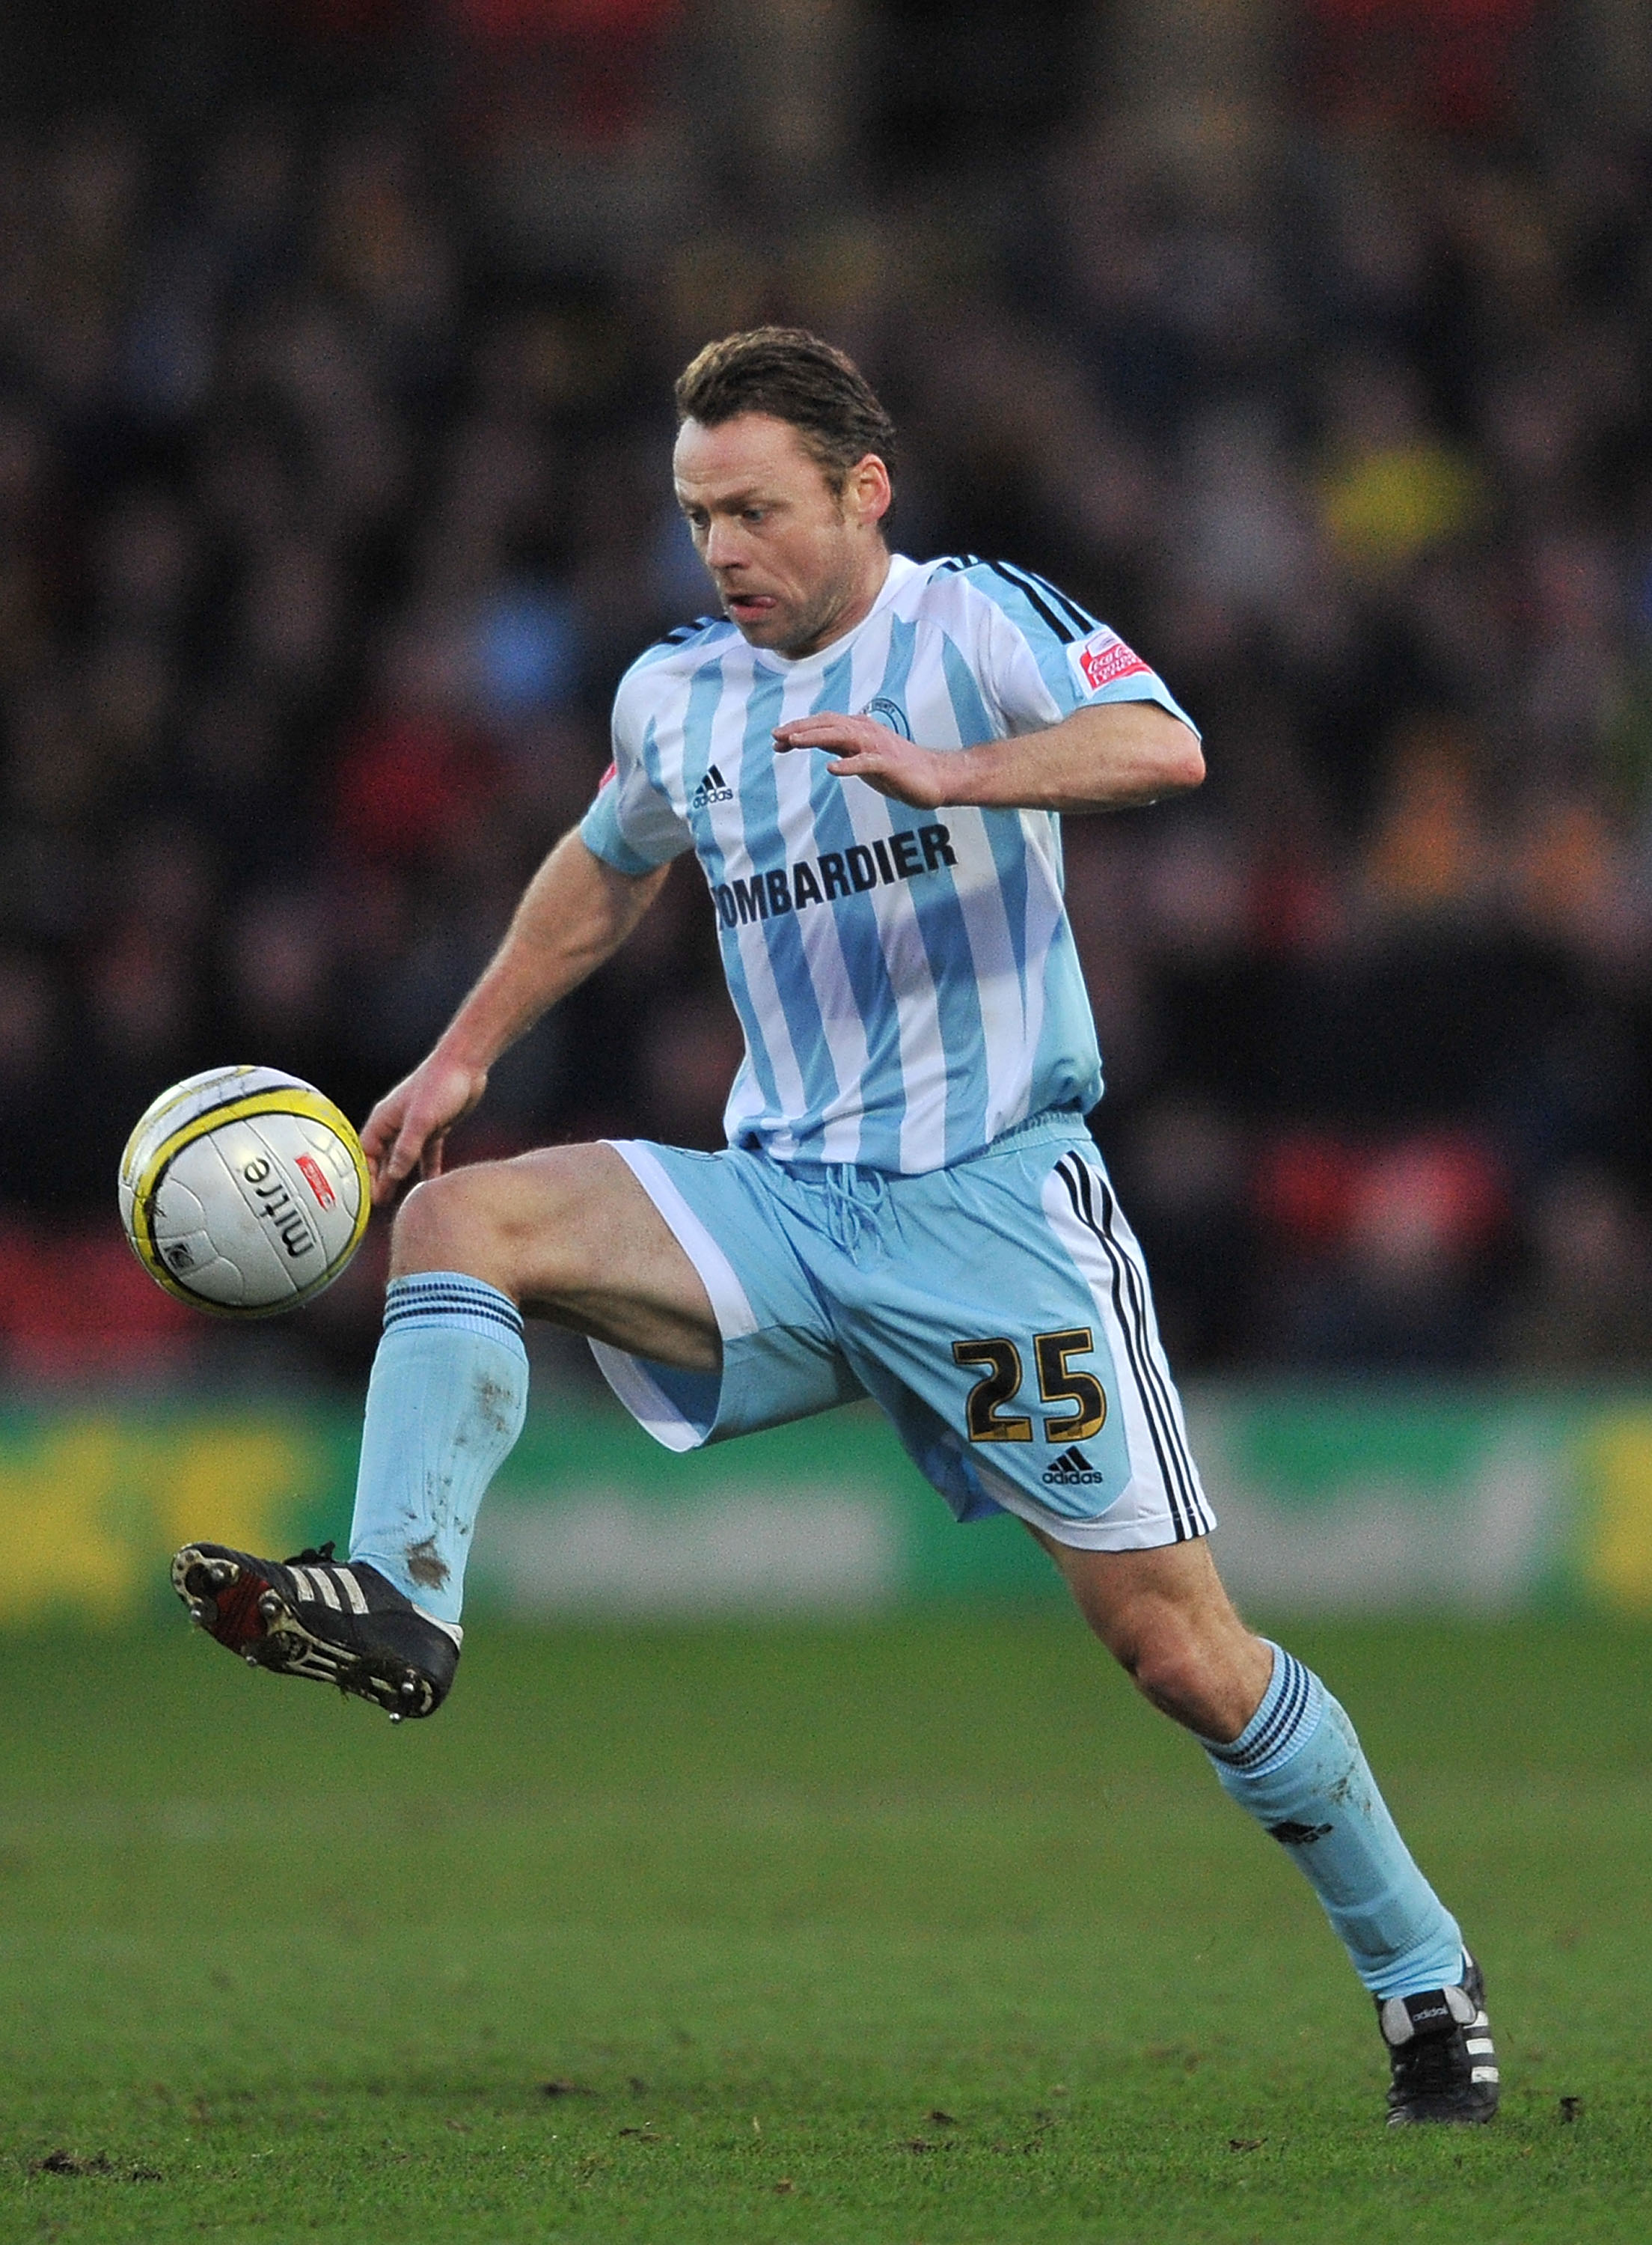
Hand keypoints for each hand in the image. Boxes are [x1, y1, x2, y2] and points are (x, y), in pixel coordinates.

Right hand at [359, 1052, 489, 1205]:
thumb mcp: (421, 1120)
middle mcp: (396, 1124)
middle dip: (380, 1180)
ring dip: (401, 1177)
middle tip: (379, 1204)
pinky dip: (427, 1168)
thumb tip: (393, 1174)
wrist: (466, 1065)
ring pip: (404, 1158)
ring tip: (397, 1201)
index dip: (365, 1174)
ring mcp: (415, 1126)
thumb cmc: (440, 1084)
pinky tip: (429, 1185)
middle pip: (383, 1158)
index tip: (366, 1196)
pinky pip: (427, 1154)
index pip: (366, 1152)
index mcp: (384, 1119)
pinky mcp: (435, 1127)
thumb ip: (407, 1148)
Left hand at [772, 713, 953, 809]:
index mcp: (859, 730)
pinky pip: (866, 762)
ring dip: (818, 737)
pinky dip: (849, 765)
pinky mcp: (890, 764)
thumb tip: (814, 744)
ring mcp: (878, 747)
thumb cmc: (896, 768)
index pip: (824, 724)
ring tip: (795, 742)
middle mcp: (867, 733)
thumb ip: (840, 749)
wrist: (935, 777)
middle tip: (777, 735)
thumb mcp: (861, 756)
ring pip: (843, 736)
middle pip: (829, 724)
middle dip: (801, 728)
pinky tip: (832, 770)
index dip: (799, 729)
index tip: (776, 739)